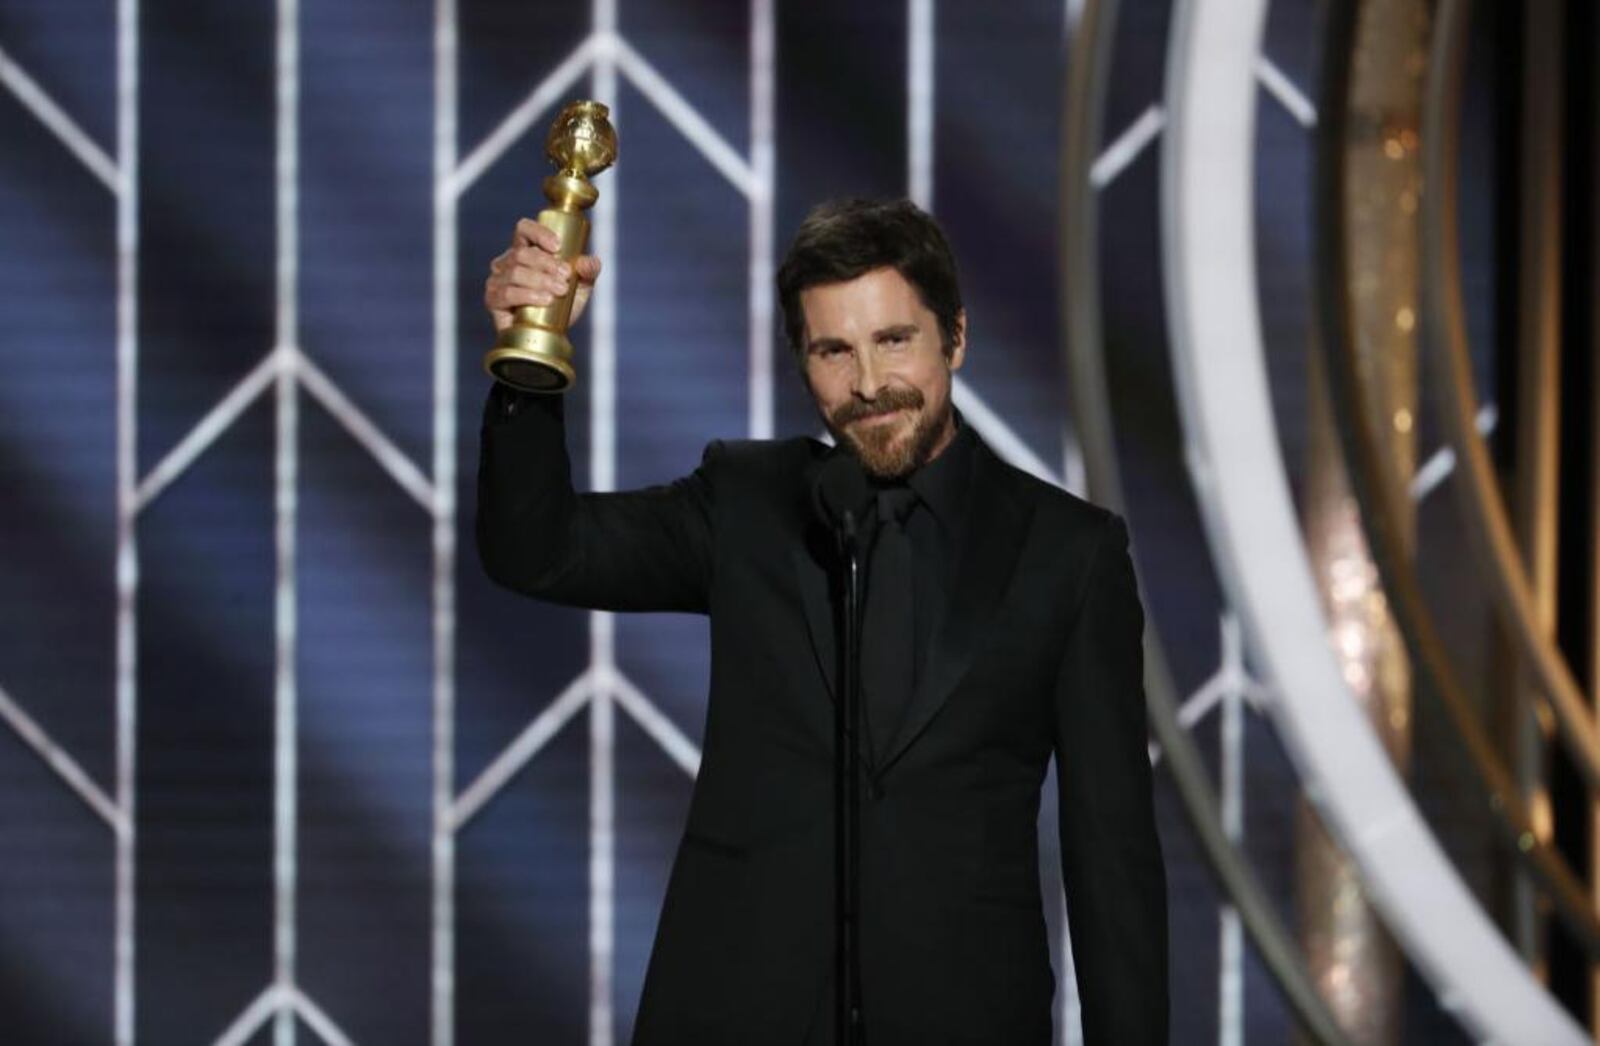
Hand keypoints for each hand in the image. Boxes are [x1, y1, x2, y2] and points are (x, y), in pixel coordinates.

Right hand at [483, 218, 602, 332]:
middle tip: (566, 276)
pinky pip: (507, 293)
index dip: (538, 233)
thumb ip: (588, 270)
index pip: (524, 229)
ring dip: (540, 280)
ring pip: (515, 272)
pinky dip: (528, 295)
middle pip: (522, 253)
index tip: (557, 246)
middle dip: (547, 264)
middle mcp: (507, 262)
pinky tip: (545, 299)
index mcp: (525, 250)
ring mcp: (497, 280)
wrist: (550, 336)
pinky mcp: (493, 300)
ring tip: (560, 290)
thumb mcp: (581, 286)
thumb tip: (587, 261)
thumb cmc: (562, 305)